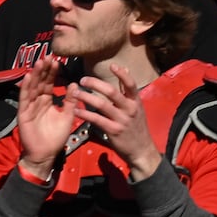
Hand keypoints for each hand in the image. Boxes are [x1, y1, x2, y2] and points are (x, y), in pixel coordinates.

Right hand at [16, 56, 74, 179]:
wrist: (46, 154)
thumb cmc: (56, 136)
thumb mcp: (68, 116)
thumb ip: (71, 101)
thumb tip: (75, 84)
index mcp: (48, 101)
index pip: (49, 83)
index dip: (53, 72)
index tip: (57, 60)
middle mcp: (37, 101)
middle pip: (40, 82)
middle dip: (44, 69)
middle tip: (49, 56)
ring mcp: (29, 107)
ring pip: (32, 87)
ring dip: (35, 75)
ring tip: (40, 62)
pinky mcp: (23, 114)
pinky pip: (24, 99)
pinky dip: (25, 88)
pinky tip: (27, 77)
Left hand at [72, 66, 161, 180]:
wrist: (141, 150)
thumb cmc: (137, 128)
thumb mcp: (136, 108)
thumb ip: (128, 92)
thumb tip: (126, 70)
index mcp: (136, 102)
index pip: (130, 84)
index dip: (122, 74)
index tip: (112, 65)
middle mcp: (130, 109)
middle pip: (112, 92)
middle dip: (96, 84)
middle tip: (83, 80)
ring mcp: (121, 120)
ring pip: (102, 105)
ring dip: (86, 97)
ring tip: (75, 93)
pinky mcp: (113, 131)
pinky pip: (96, 120)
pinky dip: (85, 114)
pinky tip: (76, 111)